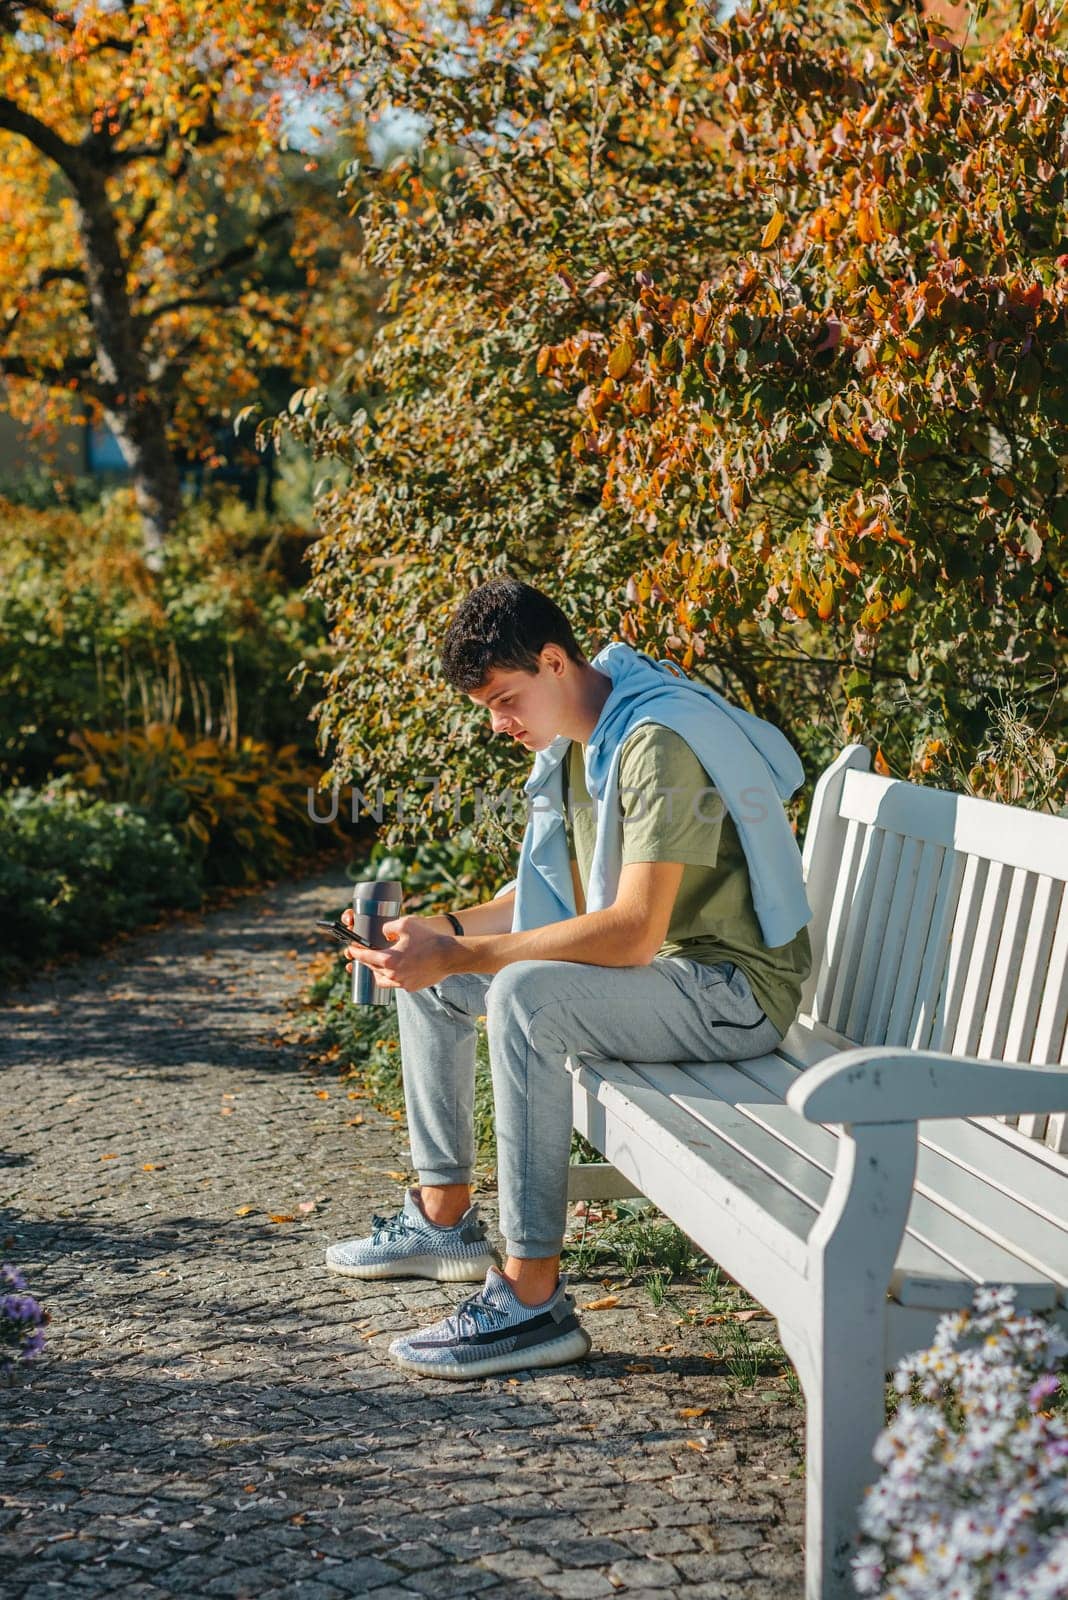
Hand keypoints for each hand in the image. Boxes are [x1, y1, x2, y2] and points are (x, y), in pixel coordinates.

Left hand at [343, 912, 457, 991]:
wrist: (449, 955)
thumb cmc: (428, 938)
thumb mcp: (406, 924)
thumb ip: (389, 926)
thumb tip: (383, 932)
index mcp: (388, 960)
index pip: (365, 957)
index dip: (356, 952)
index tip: (351, 949)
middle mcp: (393, 975)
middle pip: (372, 969)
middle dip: (367, 961)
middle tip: (366, 953)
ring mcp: (402, 983)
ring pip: (382, 980)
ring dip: (378, 972)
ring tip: (379, 964)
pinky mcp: (411, 987)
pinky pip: (396, 983)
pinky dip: (393, 977)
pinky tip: (397, 969)